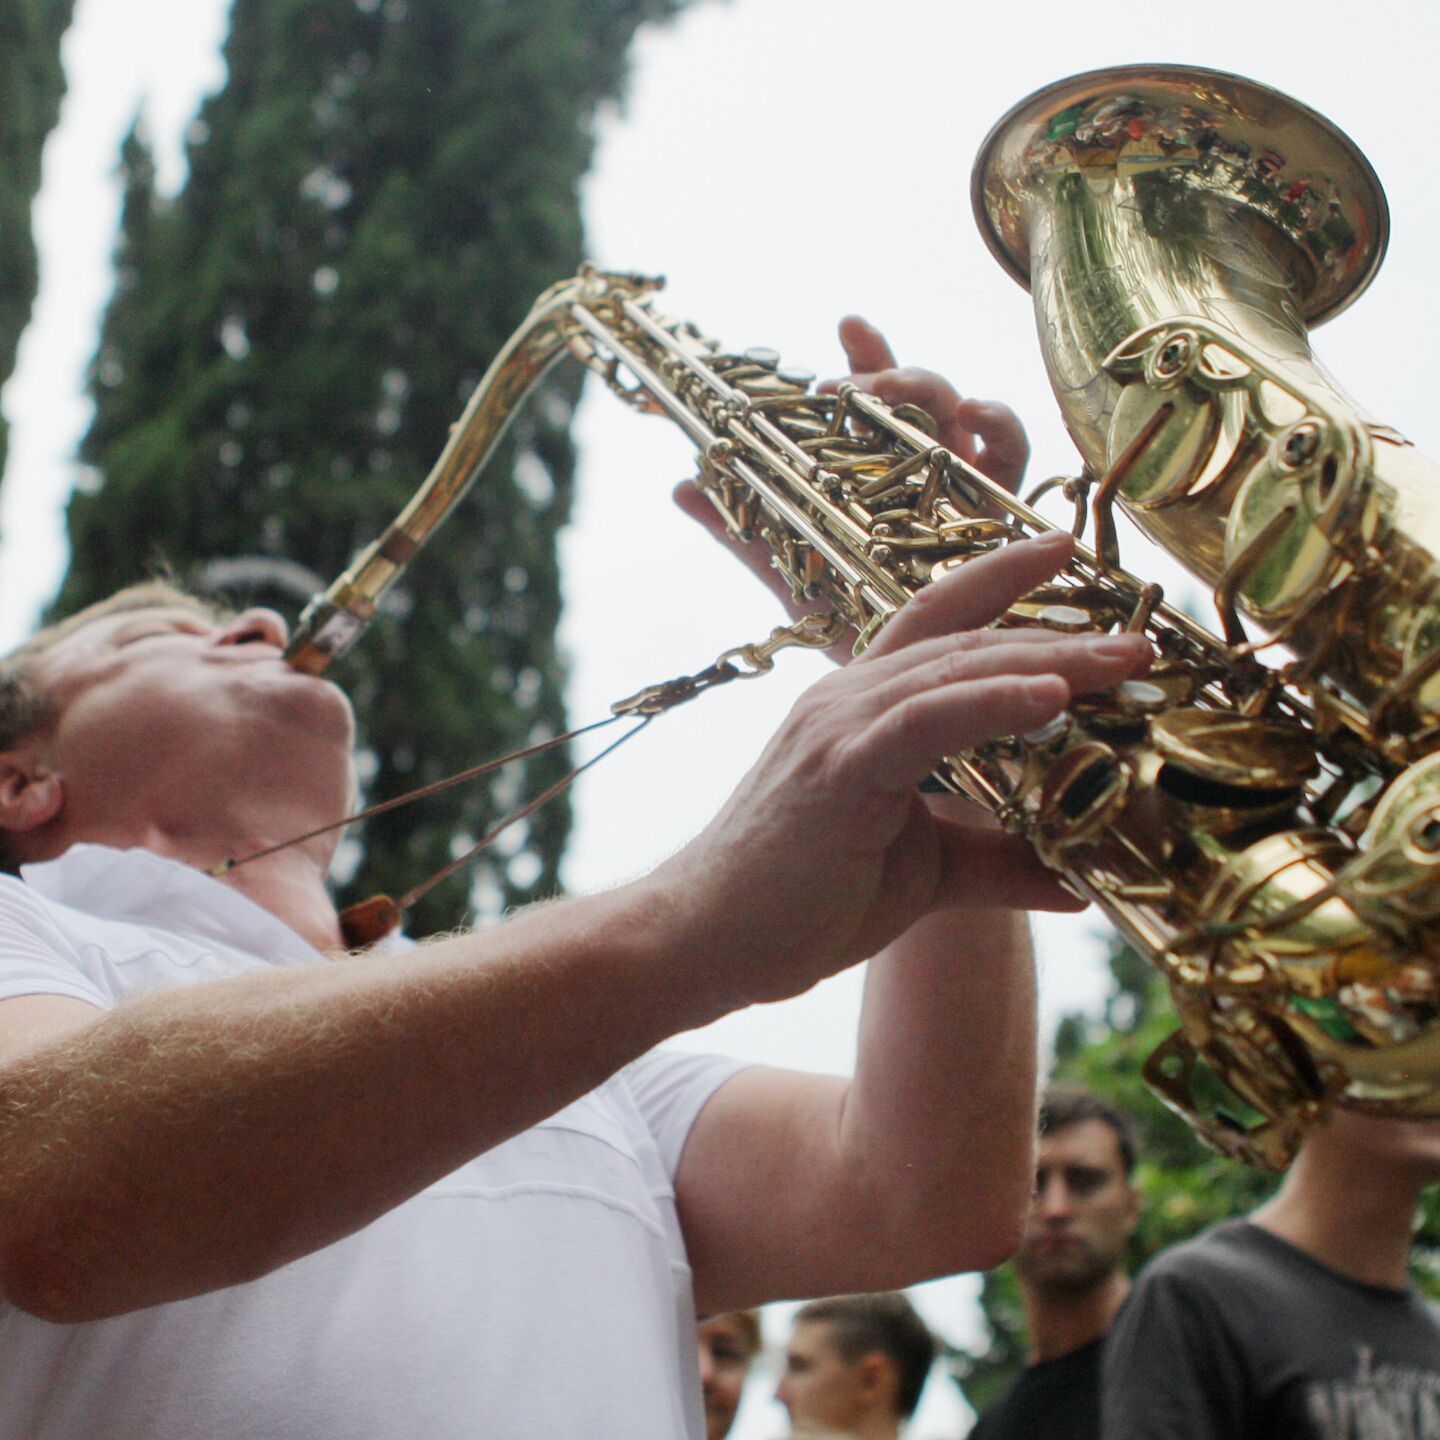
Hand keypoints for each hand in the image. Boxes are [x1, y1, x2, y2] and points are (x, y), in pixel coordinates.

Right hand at [647, 531, 1149, 1006]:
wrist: (705, 941)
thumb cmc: (799, 901)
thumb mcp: (923, 872)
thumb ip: (998, 861)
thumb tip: (1081, 880)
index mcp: (862, 710)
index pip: (939, 625)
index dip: (1001, 582)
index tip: (1067, 551)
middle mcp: (847, 698)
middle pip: (965, 641)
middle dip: (1059, 630)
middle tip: (1144, 635)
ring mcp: (838, 725)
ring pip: (954, 668)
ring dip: (1047, 657)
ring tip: (1125, 658)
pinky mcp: (837, 767)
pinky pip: (927, 720)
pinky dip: (992, 700)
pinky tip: (1052, 694)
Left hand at [673, 315, 1032, 642]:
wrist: (895, 694)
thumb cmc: (848, 629)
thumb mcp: (790, 573)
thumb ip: (740, 530)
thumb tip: (682, 485)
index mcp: (881, 471)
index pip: (875, 401)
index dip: (866, 358)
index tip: (846, 324)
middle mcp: (927, 470)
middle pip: (918, 397)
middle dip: (885, 373)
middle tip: (842, 387)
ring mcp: (967, 486)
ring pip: (958, 411)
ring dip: (925, 387)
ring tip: (886, 391)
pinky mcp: (1004, 512)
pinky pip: (1015, 457)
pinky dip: (999, 425)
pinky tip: (973, 415)